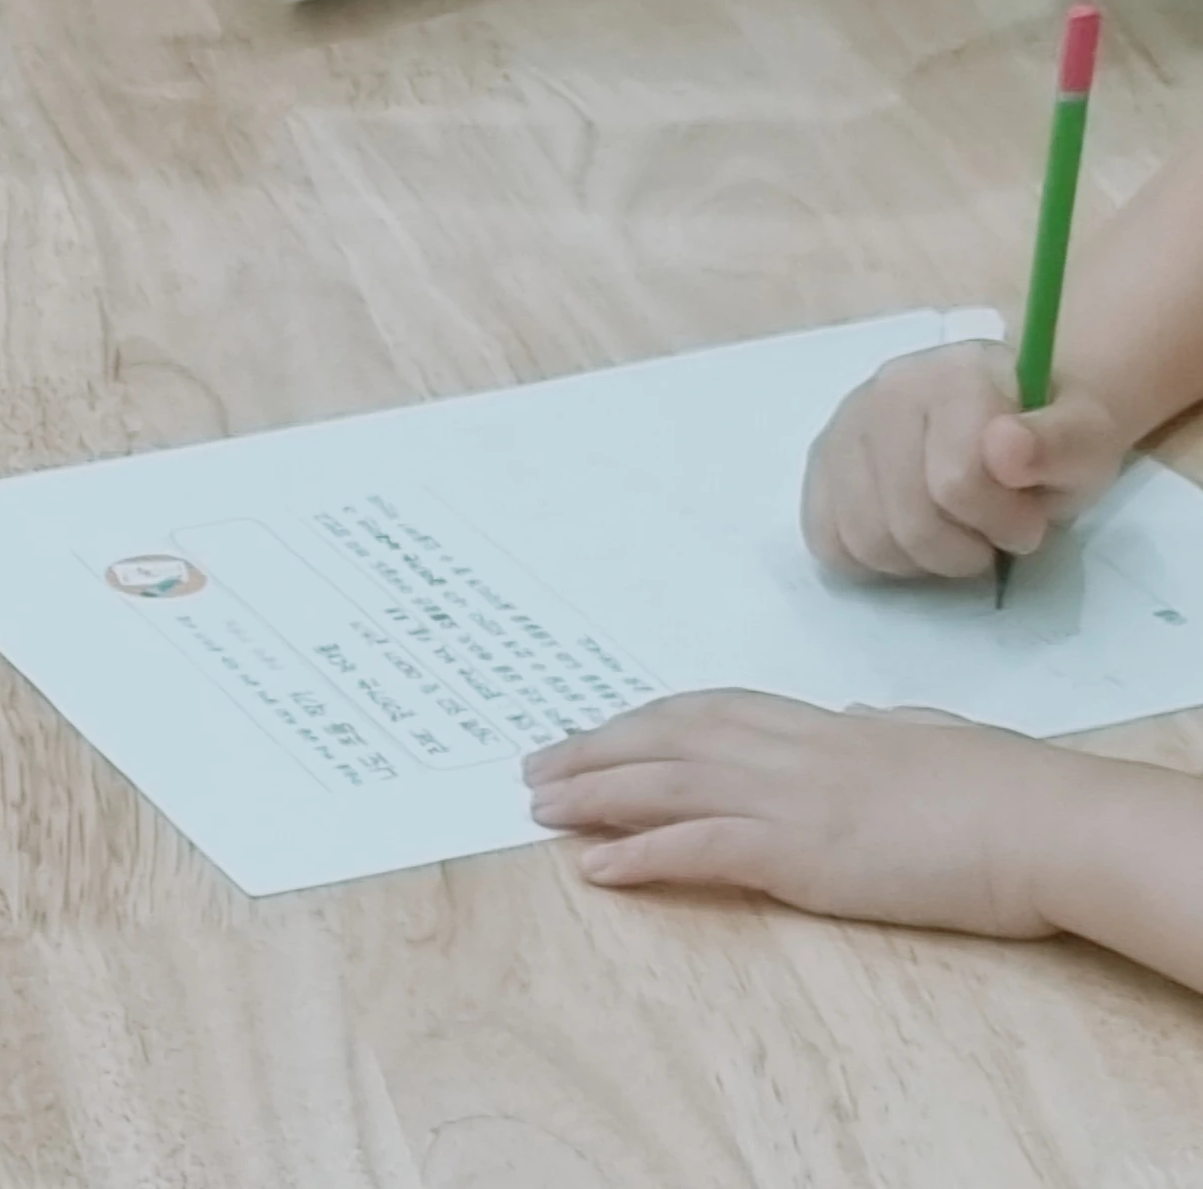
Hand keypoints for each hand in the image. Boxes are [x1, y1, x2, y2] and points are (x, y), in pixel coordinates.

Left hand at [525, 691, 1093, 936]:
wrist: (1040, 818)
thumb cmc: (1000, 782)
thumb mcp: (930, 737)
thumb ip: (886, 727)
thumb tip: (860, 718)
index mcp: (819, 724)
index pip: (707, 712)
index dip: (643, 723)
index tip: (598, 731)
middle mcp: (790, 748)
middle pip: (668, 740)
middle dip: (597, 751)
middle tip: (538, 765)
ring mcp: (790, 796)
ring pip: (668, 784)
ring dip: (596, 795)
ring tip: (541, 806)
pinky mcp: (801, 851)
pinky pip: (700, 848)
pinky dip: (642, 854)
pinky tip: (596, 867)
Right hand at [800, 340, 1124, 580]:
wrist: (1010, 414)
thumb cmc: (1049, 436)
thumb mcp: (1086, 440)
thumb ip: (1058, 444)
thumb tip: (1004, 447)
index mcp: (955, 376)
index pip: (957, 483)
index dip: (1004, 523)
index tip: (1032, 521)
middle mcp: (885, 391)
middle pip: (908, 521)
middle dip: (964, 551)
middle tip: (993, 536)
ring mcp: (844, 427)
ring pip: (866, 538)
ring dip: (920, 562)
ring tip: (952, 536)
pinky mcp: (819, 462)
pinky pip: (826, 539)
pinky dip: (871, 559)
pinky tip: (908, 539)